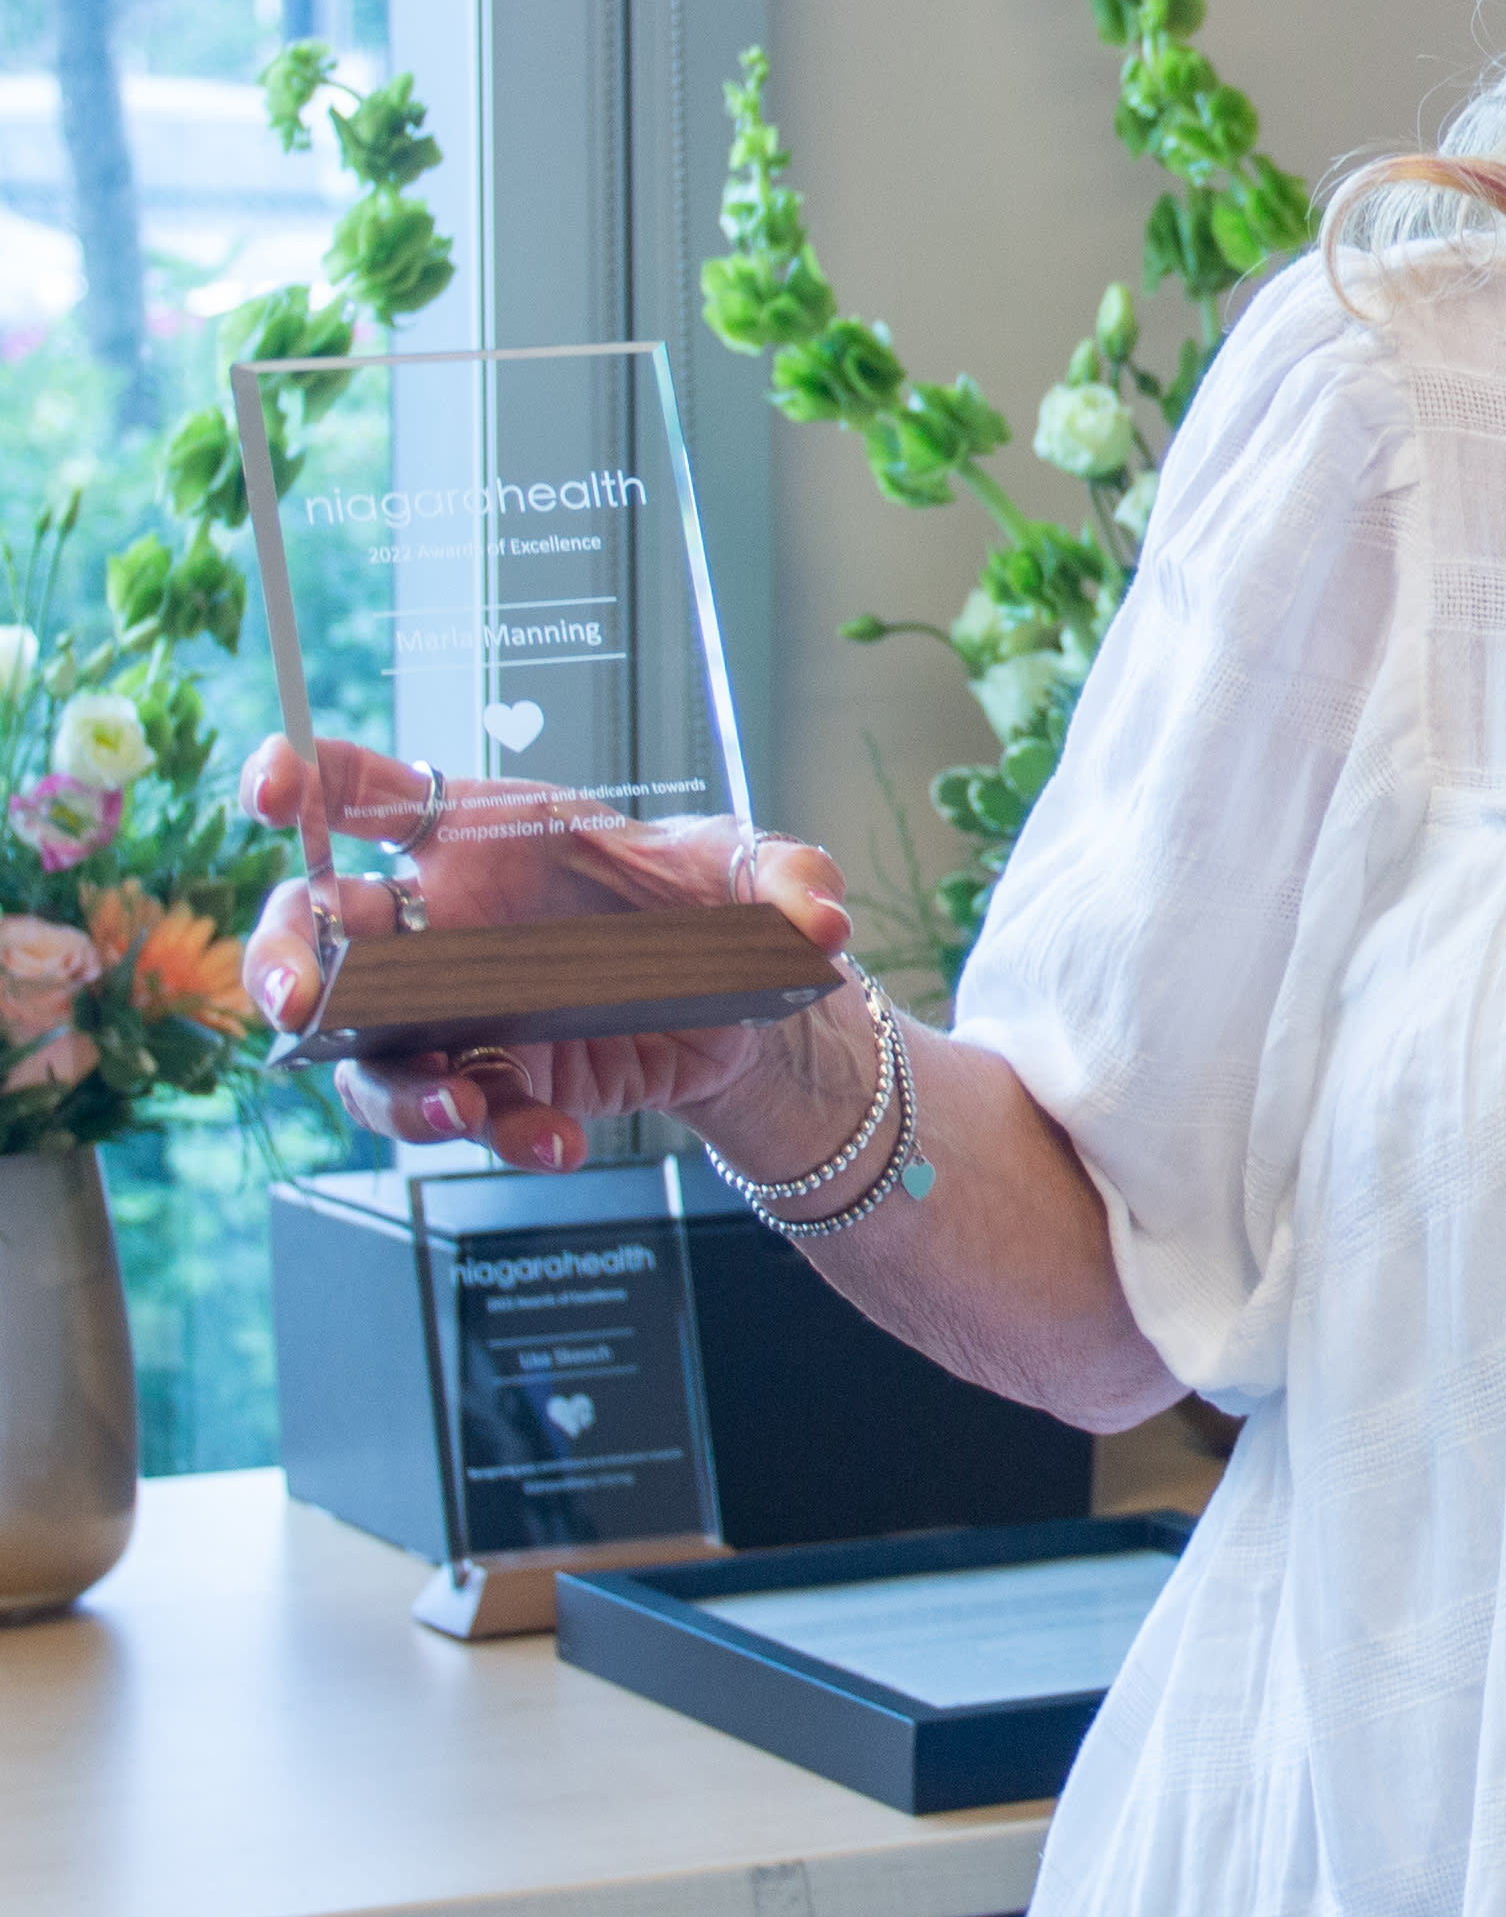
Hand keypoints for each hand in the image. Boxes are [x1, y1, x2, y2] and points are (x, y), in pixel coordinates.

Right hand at [236, 731, 857, 1172]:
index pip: (364, 789)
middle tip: (298, 998)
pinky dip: (503, 1132)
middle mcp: (440, 919)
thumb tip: (821, 916)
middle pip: (313, 930)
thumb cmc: (711, 906)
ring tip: (463, 1112)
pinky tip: (558, 1138)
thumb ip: (788, 878)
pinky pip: (459, 1111)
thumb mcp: (760, 873)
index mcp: (478, 833)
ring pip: (368, 1049)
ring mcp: (448, 1005)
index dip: (301, 778)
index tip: (275, 787)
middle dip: (283, 960)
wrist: (740, 1009)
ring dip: (395, 1088)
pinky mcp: (482, 1076)